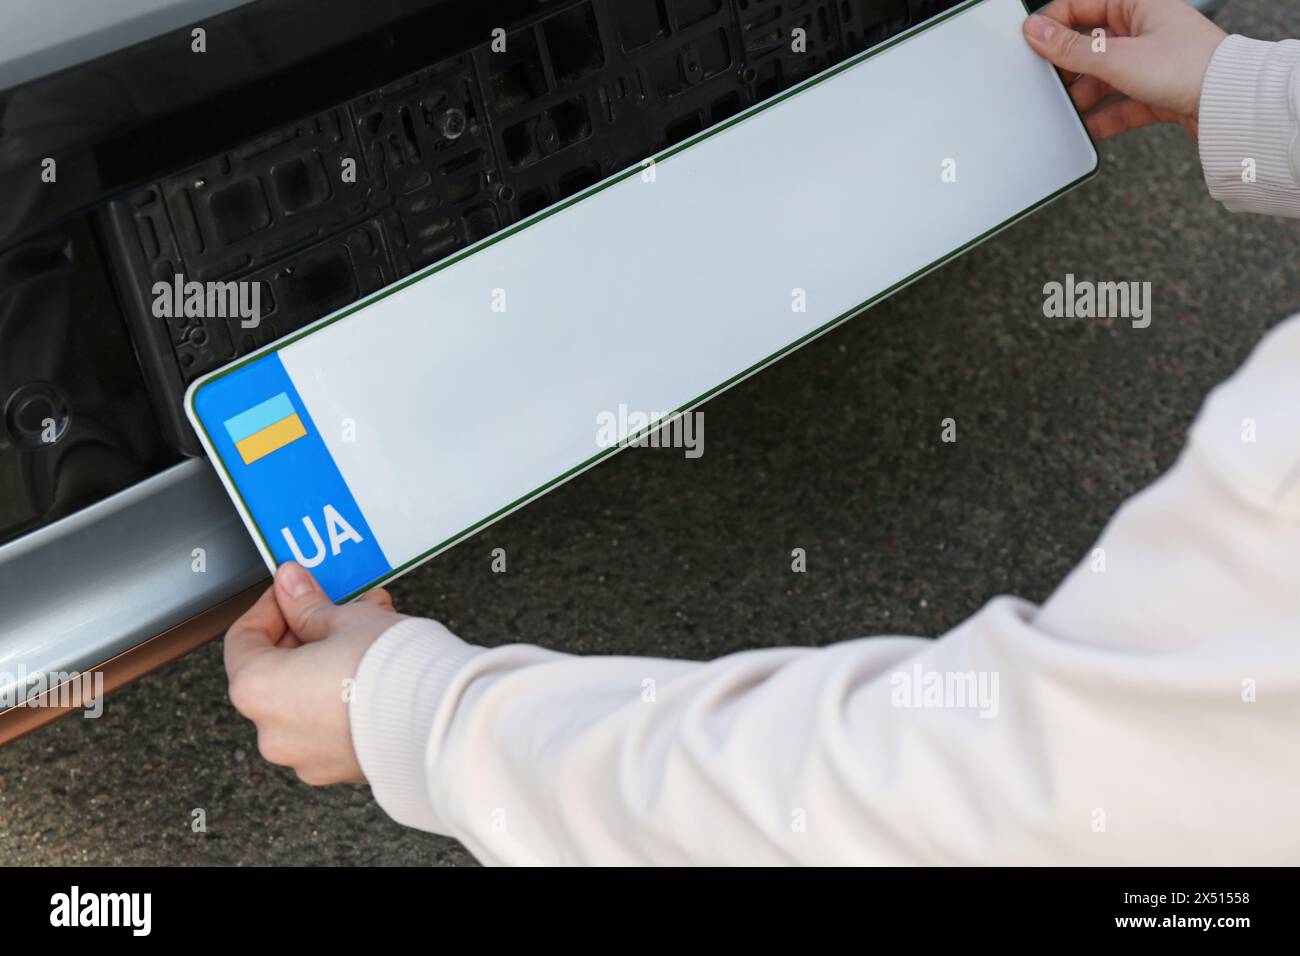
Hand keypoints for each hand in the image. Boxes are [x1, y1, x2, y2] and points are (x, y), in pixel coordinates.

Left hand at [224, 562, 404, 784]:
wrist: (441, 718)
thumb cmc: (390, 671)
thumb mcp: (346, 620)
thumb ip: (309, 605)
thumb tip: (291, 585)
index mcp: (260, 691)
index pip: (243, 640)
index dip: (270, 607)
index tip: (294, 591)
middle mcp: (274, 732)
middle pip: (276, 671)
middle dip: (309, 632)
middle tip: (339, 607)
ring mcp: (308, 756)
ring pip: (306, 697)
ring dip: (329, 660)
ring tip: (371, 629)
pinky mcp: (341, 768)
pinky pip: (330, 724)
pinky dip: (343, 694)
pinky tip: (376, 667)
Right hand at [1023, 0, 1226, 140]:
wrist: (1230, 105)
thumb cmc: (1188, 67)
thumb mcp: (1117, 57)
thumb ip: (1070, 48)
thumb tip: (1035, 30)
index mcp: (1136, 3)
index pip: (1079, 6)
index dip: (1051, 26)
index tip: (1028, 47)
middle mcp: (1142, 29)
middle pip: (1087, 46)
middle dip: (1066, 69)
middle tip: (1047, 86)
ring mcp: (1148, 62)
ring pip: (1101, 78)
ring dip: (1083, 97)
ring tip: (1066, 113)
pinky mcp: (1153, 92)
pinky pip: (1117, 104)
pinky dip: (1101, 118)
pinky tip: (1086, 130)